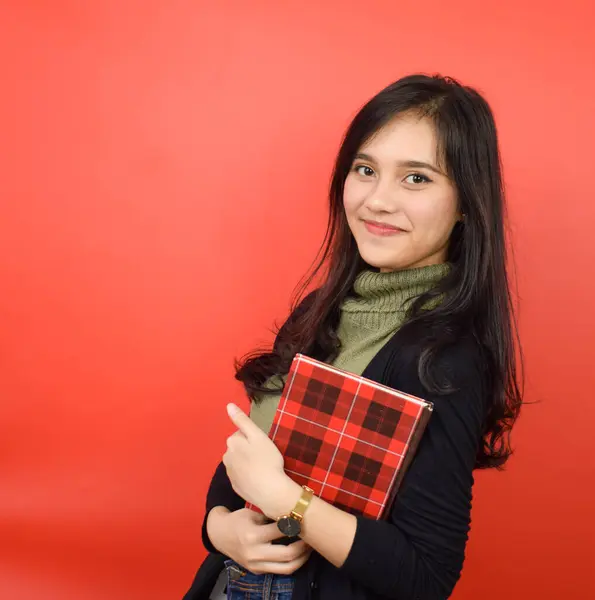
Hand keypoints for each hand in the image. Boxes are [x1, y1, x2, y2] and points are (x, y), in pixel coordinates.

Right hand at [206, 507, 311, 574]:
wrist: (219, 535)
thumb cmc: (238, 520)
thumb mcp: (252, 513)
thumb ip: (271, 517)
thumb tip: (294, 515)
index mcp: (253, 535)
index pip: (281, 531)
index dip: (296, 524)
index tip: (305, 519)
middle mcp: (255, 553)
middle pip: (287, 554)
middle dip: (304, 546)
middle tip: (312, 537)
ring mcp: (256, 565)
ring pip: (287, 568)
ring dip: (302, 559)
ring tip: (309, 548)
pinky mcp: (257, 571)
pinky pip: (279, 570)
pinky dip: (291, 563)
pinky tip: (297, 554)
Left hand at [223, 403, 299, 517]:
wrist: (270, 491)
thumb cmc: (267, 460)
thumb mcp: (258, 435)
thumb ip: (242, 420)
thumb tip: (228, 405)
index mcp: (232, 442)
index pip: (241, 433)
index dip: (254, 437)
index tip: (263, 444)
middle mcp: (226, 456)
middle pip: (238, 447)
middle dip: (248, 449)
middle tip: (264, 455)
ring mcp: (229, 473)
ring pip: (238, 461)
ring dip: (247, 461)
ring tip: (262, 467)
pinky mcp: (235, 486)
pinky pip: (241, 475)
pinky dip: (247, 474)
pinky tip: (258, 478)